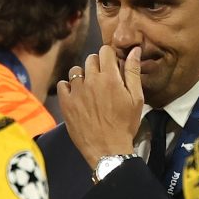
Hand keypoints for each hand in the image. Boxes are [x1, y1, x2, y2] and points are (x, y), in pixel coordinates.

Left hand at [57, 45, 144, 168]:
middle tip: (103, 79)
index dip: (110, 56)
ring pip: (76, 70)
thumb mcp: (136, 98)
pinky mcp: (66, 103)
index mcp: (110, 77)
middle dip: (98, 65)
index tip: (113, 65)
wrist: (107, 149)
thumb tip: (134, 50)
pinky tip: (77, 95)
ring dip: (83, 75)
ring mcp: (76, 91)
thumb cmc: (125, 124)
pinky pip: (62, 84)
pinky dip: (69, 87)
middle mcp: (91, 80)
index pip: (106, 51)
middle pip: (91, 59)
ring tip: (89, 88)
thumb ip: (133, 72)